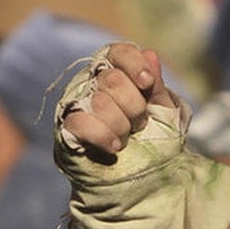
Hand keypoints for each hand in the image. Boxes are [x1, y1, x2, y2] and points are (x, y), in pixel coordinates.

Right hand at [60, 44, 176, 157]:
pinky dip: (103, 135)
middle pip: (112, 79)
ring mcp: (77, 104)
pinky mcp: (67, 128)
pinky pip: (80, 122)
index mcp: (117, 73)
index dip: (134, 64)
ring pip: (99, 102)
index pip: (119, 53)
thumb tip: (150, 54)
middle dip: (134, 106)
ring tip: (126, 139)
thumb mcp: (163, 112)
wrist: (140, 175)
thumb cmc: (152, 139)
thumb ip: (156, 85)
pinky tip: (114, 147)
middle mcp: (93, 83)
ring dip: (121, 125)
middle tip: (139, 124)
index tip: (147, 83)